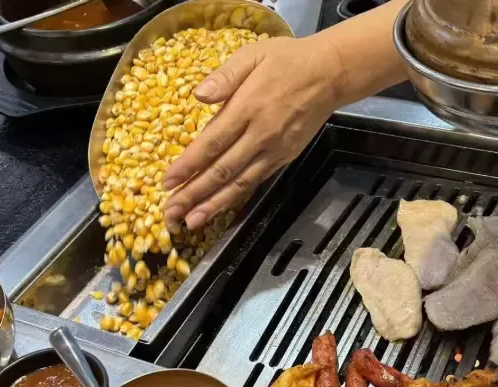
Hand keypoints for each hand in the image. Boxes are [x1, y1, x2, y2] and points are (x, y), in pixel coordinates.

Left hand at [162, 35, 342, 230]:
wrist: (330, 74)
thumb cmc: (287, 60)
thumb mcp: (253, 54)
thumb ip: (225, 75)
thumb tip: (198, 95)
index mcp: (248, 108)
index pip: (211, 143)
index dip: (188, 166)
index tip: (166, 183)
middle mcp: (260, 135)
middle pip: (222, 171)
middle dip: (194, 194)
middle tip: (171, 214)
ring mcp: (274, 151)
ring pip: (239, 183)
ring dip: (214, 204)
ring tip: (192, 222)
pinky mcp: (284, 158)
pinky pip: (256, 181)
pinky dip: (236, 197)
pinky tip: (220, 207)